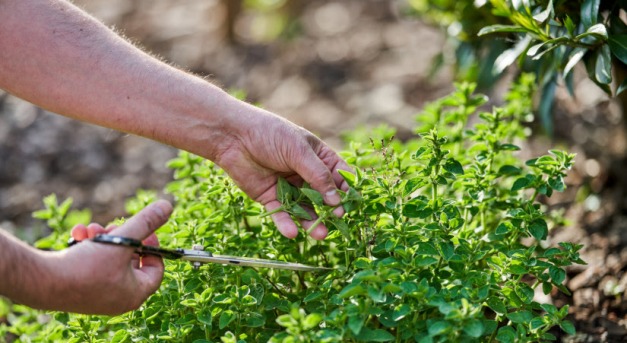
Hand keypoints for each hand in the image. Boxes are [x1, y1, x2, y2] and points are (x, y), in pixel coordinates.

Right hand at [46, 200, 171, 314]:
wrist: (42, 280)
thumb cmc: (86, 266)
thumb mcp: (123, 239)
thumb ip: (146, 222)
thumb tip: (167, 206)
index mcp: (135, 293)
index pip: (157, 269)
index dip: (153, 246)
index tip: (143, 231)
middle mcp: (119, 299)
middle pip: (131, 261)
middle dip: (122, 237)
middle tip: (113, 227)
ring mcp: (98, 295)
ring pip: (110, 259)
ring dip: (102, 239)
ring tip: (92, 229)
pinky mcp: (80, 289)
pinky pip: (92, 265)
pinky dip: (88, 247)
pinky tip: (78, 235)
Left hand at [215, 102, 351, 239]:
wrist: (233, 136)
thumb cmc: (270, 134)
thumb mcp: (299, 151)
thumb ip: (318, 176)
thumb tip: (336, 200)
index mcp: (317, 156)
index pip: (339, 175)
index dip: (346, 189)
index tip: (352, 204)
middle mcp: (305, 173)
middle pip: (323, 196)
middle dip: (331, 210)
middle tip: (337, 221)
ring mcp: (288, 186)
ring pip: (304, 209)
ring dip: (312, 222)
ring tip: (320, 234)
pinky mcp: (270, 197)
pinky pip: (281, 213)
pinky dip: (287, 223)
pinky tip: (293, 232)